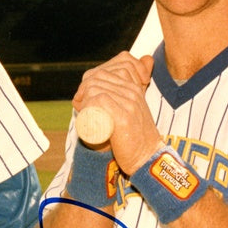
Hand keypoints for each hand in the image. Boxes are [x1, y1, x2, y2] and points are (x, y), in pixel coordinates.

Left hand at [73, 52, 161, 172]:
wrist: (147, 157)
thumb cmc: (133, 138)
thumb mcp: (127, 112)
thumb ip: (118, 99)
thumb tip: (92, 94)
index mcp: (133, 88)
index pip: (104, 70)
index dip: (89, 81)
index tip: (83, 98)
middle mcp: (132, 91)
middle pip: (97, 76)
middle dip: (83, 89)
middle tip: (80, 105)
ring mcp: (129, 102)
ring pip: (94, 87)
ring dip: (83, 99)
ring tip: (84, 113)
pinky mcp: (123, 115)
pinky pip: (98, 99)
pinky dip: (87, 105)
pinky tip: (86, 116)